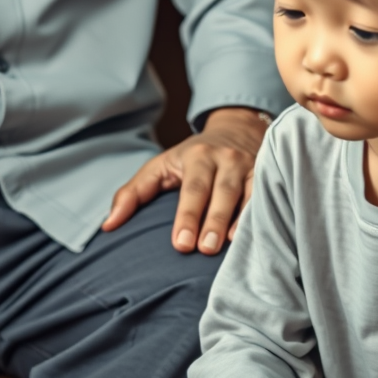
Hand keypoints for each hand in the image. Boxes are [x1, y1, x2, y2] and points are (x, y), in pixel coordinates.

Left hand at [101, 106, 268, 252]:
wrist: (237, 128)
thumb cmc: (192, 157)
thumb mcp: (161, 167)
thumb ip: (134, 194)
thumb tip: (108, 225)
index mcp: (198, 156)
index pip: (192, 188)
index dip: (187, 215)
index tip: (180, 244)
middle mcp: (226, 158)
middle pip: (221, 191)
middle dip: (213, 220)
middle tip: (204, 249)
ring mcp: (251, 165)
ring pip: (248, 193)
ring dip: (240, 220)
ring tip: (230, 247)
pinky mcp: (269, 173)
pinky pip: (270, 194)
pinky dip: (265, 214)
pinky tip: (260, 235)